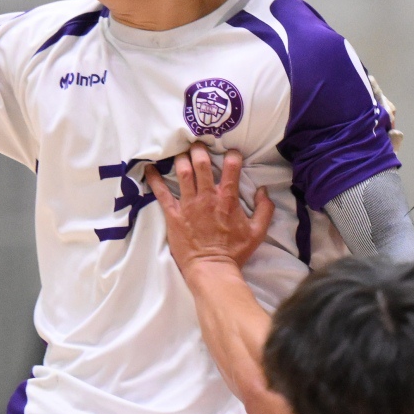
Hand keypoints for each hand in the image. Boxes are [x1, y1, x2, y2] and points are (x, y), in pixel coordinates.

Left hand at [145, 147, 271, 273]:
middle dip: (199, 149)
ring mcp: (189, 205)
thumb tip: (263, 190)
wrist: (212, 269)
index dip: (232, 154)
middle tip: (197, 145)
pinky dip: (154, 179)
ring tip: (180, 154)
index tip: (231, 151)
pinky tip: (149, 168)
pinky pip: (161, 193)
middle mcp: (207, 197)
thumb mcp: (258, 232)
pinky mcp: (174, 215)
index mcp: (227, 199)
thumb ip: (265, 209)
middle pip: (201, 163)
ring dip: (181, 159)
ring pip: (183, 172)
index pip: (231, 167)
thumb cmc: (235, 251)